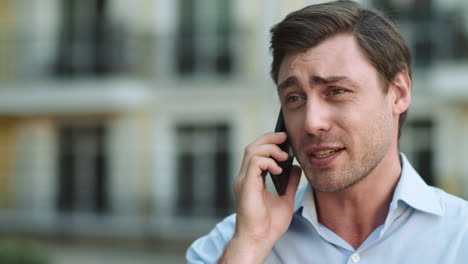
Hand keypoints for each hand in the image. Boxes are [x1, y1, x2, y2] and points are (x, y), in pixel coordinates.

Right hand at [219, 132, 301, 262]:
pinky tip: (279, 169)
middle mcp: (244, 177)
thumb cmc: (269, 225)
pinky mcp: (246, 185)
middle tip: (285, 137)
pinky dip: (269, 161)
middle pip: (252, 146)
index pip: (256, 152)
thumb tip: (296, 168)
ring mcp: (243, 180)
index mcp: (251, 179)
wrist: (260, 239)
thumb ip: (290, 183)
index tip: (285, 139)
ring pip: (252, 150)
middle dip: (269, 138)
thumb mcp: (286, 199)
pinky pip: (255, 162)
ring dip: (270, 149)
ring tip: (283, 157)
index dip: (269, 142)